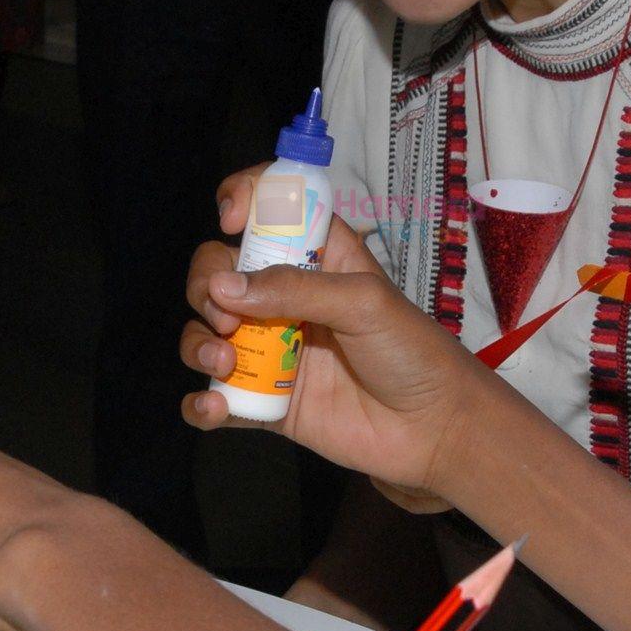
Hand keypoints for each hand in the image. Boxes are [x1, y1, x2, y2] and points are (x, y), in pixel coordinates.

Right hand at [180, 211, 498, 508]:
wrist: (433, 431)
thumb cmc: (413, 351)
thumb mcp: (364, 303)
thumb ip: (296, 289)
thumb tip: (222, 287)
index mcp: (317, 257)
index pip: (270, 209)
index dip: (245, 199)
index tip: (231, 222)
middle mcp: (285, 297)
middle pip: (218, 271)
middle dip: (205, 285)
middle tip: (226, 318)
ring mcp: (271, 351)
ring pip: (206, 331)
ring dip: (197, 343)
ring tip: (223, 363)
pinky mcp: (265, 402)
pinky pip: (217, 398)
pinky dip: (202, 404)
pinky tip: (213, 408)